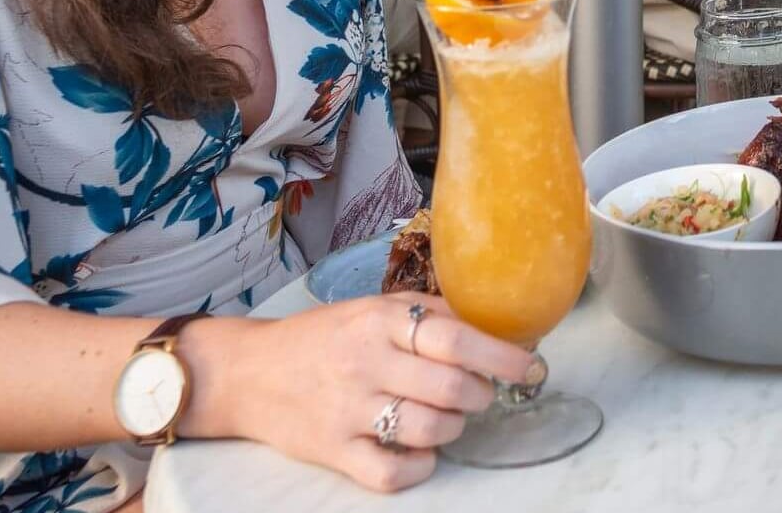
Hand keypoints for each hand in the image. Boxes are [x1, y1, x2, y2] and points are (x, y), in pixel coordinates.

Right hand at [190, 291, 537, 493]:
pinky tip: (421, 452)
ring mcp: (347, 411)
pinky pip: (391, 473)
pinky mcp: (333, 451)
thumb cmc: (324, 338)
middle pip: (449, 387)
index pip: (455, 338)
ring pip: (428, 430)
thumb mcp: (372, 309)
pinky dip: (419, 467)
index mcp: (378, 321)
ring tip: (451, 418)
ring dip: (455, 427)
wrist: (249, 373)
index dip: (503, 355)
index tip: (532, 366)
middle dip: (480, 394)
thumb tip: (497, 325)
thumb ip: (429, 313)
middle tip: (480, 393)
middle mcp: (364, 364)